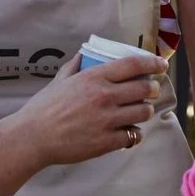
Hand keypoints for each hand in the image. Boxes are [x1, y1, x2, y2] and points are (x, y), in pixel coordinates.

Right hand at [12, 53, 163, 169]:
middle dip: (153, 90)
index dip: (153, 63)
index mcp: (94, 78)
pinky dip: (134, 134)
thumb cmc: (43, 108)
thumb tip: (83, 54)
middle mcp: (105, 96)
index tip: (161, 65)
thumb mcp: (59, 80)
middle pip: (145, 89)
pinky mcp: (107, 142)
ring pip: (144, 113)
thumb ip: (74, 66)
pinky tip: (129, 132)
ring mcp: (108, 120)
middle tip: (152, 91)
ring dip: (145, 112)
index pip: (134, 65)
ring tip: (140, 112)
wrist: (32, 137)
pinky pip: (133, 136)